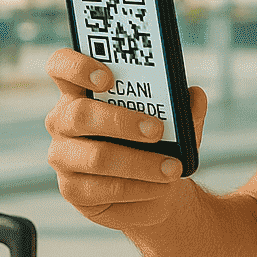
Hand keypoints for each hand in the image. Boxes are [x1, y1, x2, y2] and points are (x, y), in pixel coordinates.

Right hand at [45, 48, 208, 230]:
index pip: (60, 66)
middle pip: (79, 114)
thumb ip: (184, 107)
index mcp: (81, 91)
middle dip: (121, 121)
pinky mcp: (72, 190)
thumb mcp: (175, 122)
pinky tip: (159, 187)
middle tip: (157, 131)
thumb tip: (195, 96)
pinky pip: (102, 189)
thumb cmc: (157, 143)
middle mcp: (64, 121)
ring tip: (171, 168)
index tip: (108, 78)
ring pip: (96, 157)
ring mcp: (63, 157)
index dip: (77, 66)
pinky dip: (138, 188)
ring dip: (139, 163)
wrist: (156, 189)